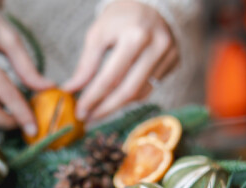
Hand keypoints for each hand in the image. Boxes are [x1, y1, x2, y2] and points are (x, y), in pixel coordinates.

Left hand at [63, 1, 177, 121]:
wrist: (152, 4)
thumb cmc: (121, 18)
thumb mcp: (99, 34)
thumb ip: (86, 64)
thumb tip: (72, 90)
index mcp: (135, 36)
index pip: (110, 77)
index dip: (93, 98)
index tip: (80, 111)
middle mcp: (156, 47)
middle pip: (127, 91)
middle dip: (105, 109)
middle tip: (88, 119)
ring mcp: (168, 57)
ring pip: (139, 94)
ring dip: (116, 106)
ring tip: (98, 111)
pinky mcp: (174, 63)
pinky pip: (149, 89)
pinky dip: (130, 98)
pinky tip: (116, 99)